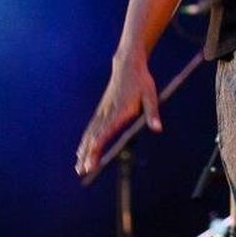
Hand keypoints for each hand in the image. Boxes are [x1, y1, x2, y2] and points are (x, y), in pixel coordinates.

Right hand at [75, 56, 161, 176]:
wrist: (127, 65)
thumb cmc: (141, 81)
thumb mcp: (151, 95)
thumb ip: (152, 113)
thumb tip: (157, 128)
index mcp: (119, 111)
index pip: (105, 133)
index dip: (97, 149)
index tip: (92, 162)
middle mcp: (108, 112)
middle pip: (94, 137)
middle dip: (87, 155)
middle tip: (82, 171)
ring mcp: (103, 111)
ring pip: (90, 133)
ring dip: (83, 150)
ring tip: (78, 166)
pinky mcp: (102, 109)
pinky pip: (91, 127)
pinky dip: (85, 140)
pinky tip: (81, 149)